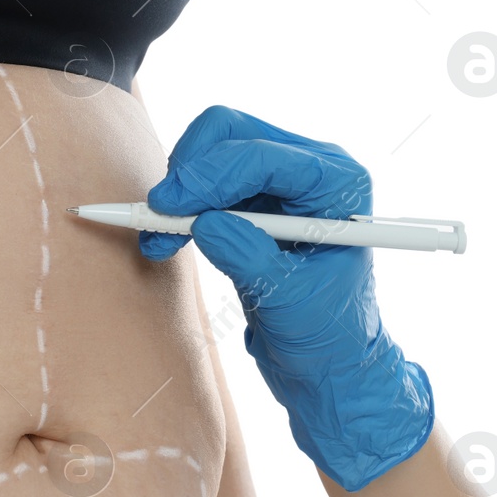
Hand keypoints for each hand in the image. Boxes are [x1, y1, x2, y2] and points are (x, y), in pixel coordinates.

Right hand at [140, 105, 432, 490]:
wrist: (328, 363)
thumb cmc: (328, 335)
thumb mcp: (290, 302)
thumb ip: (250, 258)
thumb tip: (205, 223)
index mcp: (339, 185)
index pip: (266, 157)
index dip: (212, 175)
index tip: (169, 205)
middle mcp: (312, 169)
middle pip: (234, 133)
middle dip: (192, 170)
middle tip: (159, 214)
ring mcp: (280, 179)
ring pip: (212, 149)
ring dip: (179, 188)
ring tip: (158, 237)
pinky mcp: (252, 197)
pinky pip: (205, 180)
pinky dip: (180, 204)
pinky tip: (165, 238)